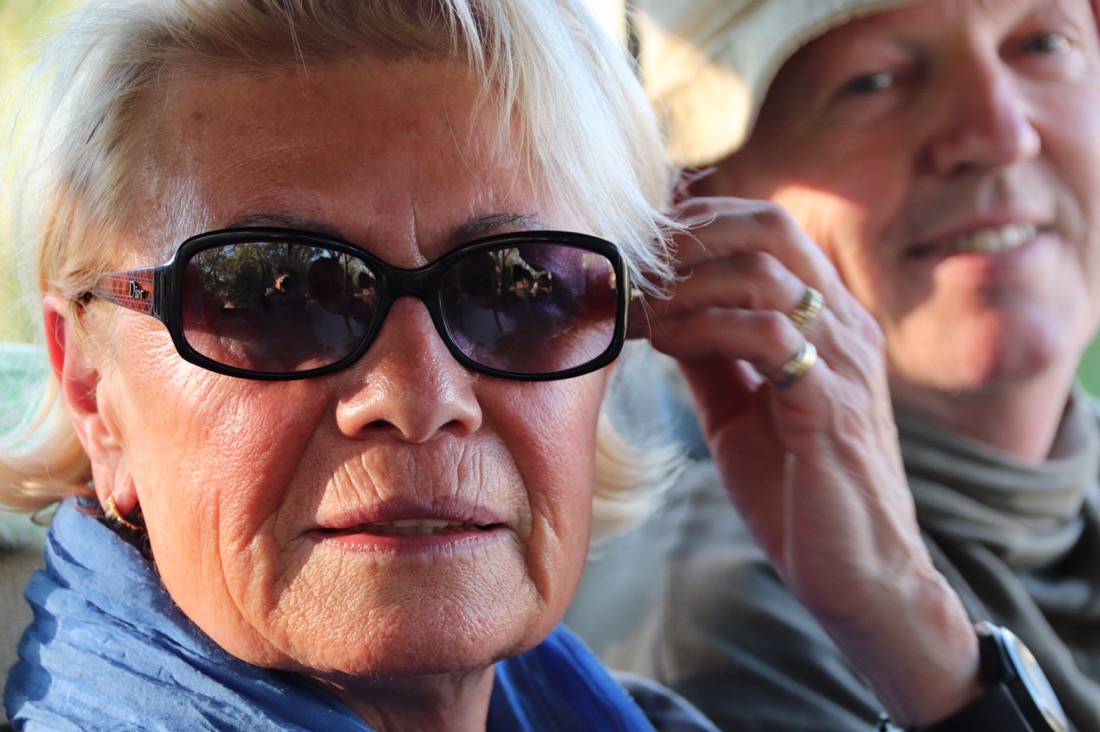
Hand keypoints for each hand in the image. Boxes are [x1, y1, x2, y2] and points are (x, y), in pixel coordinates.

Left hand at [630, 197, 979, 726]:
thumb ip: (712, 356)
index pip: (768, 228)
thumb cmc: (798, 489)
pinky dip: (707, 328)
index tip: (640, 244)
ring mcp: (843, 362)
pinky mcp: (830, 407)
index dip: (699, 222)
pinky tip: (668, 344)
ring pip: (765, 275)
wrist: (858, 574)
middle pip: (770, 228)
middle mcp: (843, 326)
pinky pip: (769, 337)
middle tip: (633, 267)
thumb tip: (661, 313)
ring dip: (685, 285)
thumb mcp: (740, 410)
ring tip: (638, 312)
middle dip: (689, 235)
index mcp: (826, 320)